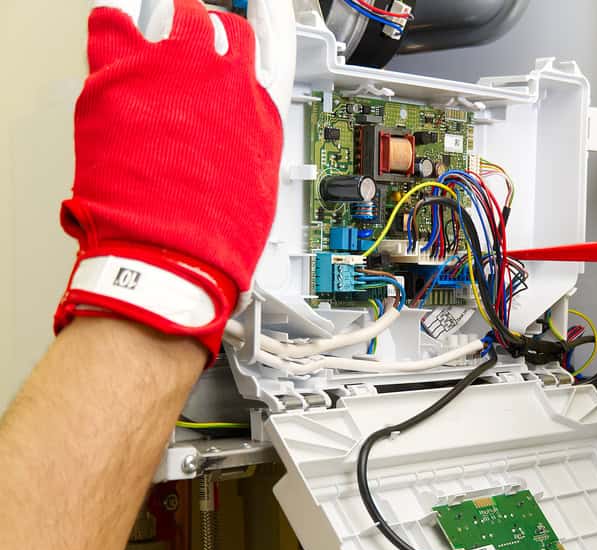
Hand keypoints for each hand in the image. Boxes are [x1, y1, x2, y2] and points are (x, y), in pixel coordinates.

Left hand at [54, 0, 294, 357]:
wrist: (173, 252)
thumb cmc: (219, 231)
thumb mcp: (262, 177)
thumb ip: (252, 134)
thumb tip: (242, 123)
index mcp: (253, 102)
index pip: (259, 46)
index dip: (251, 36)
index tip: (244, 30)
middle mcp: (214, 77)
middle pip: (211, 25)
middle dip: (204, 31)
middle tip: (195, 43)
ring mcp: (162, 73)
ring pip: (165, 17)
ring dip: (163, 25)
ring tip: (154, 42)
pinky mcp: (113, 82)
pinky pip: (108, 33)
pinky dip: (112, 36)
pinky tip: (113, 44)